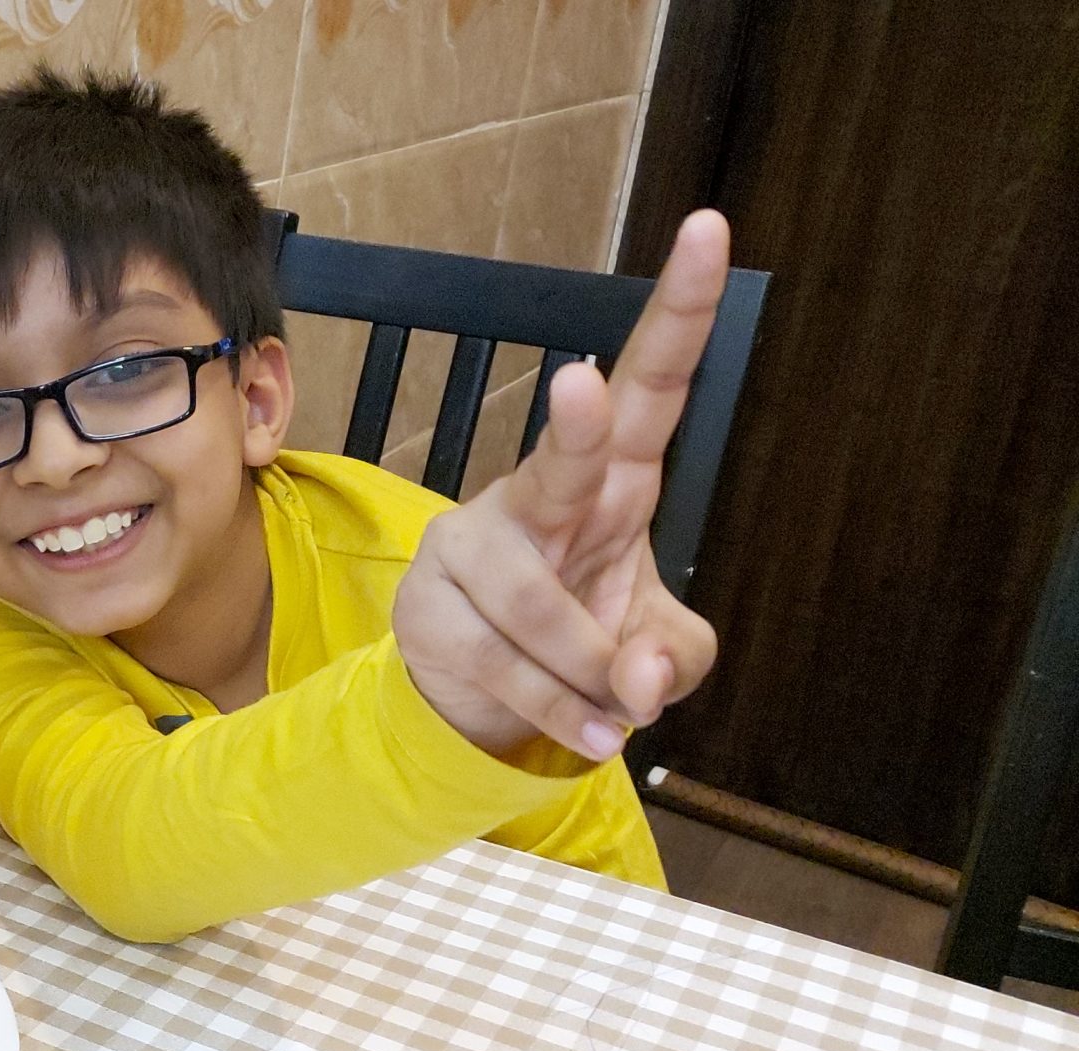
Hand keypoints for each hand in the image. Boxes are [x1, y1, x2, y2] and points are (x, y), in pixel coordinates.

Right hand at [394, 210, 728, 762]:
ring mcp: (473, 550)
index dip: (679, 312)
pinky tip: (591, 733)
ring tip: (617, 715)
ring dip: (588, 674)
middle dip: (579, 427)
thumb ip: (672, 660)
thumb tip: (638, 684)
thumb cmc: (585, 644)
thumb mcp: (661, 652)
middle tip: (583, 389)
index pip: (652, 385)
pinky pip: (505, 668)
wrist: (477, 696)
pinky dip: (557, 711)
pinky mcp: (431, 610)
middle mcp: (538, 497)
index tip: (708, 228)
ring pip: (538, 609)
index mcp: (612, 480)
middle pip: (565, 460)